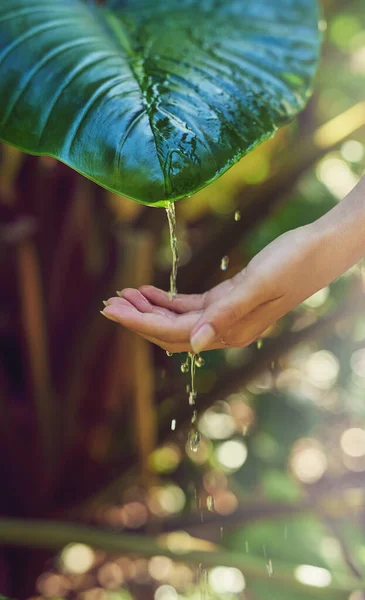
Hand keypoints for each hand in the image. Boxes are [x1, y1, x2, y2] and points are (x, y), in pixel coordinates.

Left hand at [101, 222, 336, 352]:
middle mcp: (226, 328)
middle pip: (171, 331)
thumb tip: (197, 344)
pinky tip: (148, 290)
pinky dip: (167, 299)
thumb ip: (229, 314)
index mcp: (232, 330)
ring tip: (121, 295)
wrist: (320, 248)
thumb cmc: (295, 262)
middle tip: (107, 304)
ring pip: (178, 319)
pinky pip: (191, 305)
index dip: (140, 323)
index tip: (111, 311)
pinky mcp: (229, 299)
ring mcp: (227, 315)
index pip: (175, 333)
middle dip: (138, 319)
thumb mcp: (260, 285)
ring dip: (149, 309)